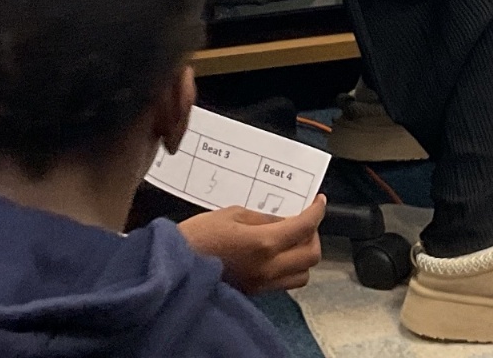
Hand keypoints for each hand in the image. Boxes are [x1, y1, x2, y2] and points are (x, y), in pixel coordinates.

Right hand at [176, 196, 326, 293]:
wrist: (173, 268)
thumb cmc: (196, 237)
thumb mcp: (231, 214)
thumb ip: (263, 217)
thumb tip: (285, 219)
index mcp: (263, 243)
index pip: (304, 227)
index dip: (317, 211)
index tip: (319, 201)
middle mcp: (268, 267)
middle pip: (312, 255)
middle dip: (314, 235)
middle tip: (305, 220)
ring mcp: (262, 283)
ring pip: (303, 274)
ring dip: (304, 255)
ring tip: (292, 239)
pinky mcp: (254, 292)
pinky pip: (284, 283)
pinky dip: (289, 268)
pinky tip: (277, 254)